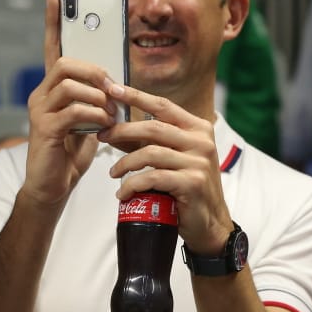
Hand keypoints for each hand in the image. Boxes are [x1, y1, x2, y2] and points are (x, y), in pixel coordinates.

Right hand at [20, 0, 121, 205]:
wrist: (52, 187)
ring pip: (70, 84)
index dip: (53, 24)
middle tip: (113, 89)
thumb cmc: (70, 155)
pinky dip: (94, 116)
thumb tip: (117, 85)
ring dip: (98, 97)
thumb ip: (98, 101)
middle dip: (95, 72)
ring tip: (111, 114)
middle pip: (66, 64)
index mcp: (52, 90)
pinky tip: (104, 127)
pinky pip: (73, 110)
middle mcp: (41, 96)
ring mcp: (40, 112)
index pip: (52, 50)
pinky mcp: (44, 129)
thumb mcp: (89, 122)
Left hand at [96, 83, 231, 254]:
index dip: (136, 96)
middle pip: (153, 127)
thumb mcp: (173, 158)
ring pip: (150, 153)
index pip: (162, 105)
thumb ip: (151, 142)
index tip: (111, 88)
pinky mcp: (192, 183)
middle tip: (102, 136)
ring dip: (124, 163)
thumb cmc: (187, 188)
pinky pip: (153, 178)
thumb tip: (115, 129)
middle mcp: (201, 141)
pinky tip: (123, 193)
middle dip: (122, 130)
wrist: (209, 222)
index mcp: (197, 128)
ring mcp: (198, 162)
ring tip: (113, 173)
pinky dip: (132, 185)